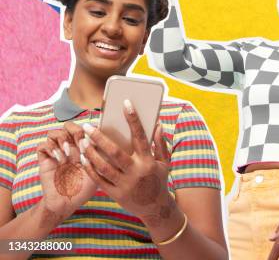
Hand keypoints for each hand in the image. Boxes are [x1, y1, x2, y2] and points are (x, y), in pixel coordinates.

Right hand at [36, 129, 96, 225]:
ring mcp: (56, 153)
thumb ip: (99, 157)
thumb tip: (102, 140)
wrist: (66, 203)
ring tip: (68, 153)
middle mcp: (69, 148)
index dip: (87, 129)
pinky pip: (42, 145)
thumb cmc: (84, 189)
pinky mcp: (45, 160)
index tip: (91, 139)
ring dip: (61, 139)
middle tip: (79, 141)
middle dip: (74, 130)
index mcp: (83, 148)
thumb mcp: (97, 172)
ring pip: (54, 132)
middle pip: (68, 126)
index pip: (84, 129)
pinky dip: (50, 148)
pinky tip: (59, 158)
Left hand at [64, 100, 178, 226]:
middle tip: (87, 126)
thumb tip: (157, 124)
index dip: (133, 119)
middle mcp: (136, 171)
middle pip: (114, 152)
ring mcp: (125, 184)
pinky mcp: (116, 194)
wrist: (156, 208)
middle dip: (99, 138)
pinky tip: (84, 159)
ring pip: (103, 166)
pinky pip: (99, 180)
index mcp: (148, 160)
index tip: (126, 103)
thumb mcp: (164, 162)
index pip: (140, 136)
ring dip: (91, 153)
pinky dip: (90, 169)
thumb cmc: (159, 180)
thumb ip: (160, 143)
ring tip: (82, 142)